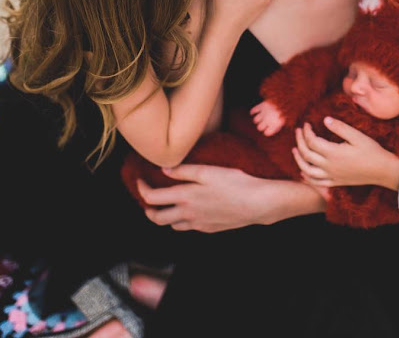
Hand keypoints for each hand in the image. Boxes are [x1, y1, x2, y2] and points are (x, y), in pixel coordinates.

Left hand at [138, 164, 275, 232]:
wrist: (257, 204)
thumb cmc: (235, 183)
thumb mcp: (208, 171)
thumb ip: (184, 170)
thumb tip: (164, 169)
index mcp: (184, 197)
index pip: (152, 198)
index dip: (142, 189)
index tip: (141, 180)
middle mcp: (187, 214)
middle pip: (156, 218)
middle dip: (147, 209)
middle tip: (148, 199)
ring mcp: (198, 224)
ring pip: (172, 225)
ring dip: (164, 216)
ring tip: (168, 204)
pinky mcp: (209, 229)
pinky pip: (188, 228)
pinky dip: (182, 220)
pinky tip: (190, 211)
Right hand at [250, 100, 284, 135]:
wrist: (285, 98)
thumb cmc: (285, 110)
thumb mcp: (284, 120)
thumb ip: (277, 126)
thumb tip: (271, 130)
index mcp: (274, 125)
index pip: (267, 133)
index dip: (267, 131)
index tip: (268, 129)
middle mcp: (268, 120)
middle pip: (259, 128)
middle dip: (261, 126)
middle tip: (264, 124)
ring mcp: (264, 113)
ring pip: (255, 120)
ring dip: (258, 119)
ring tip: (261, 118)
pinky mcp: (261, 106)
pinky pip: (253, 110)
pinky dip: (252, 112)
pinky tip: (253, 113)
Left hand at [292, 118, 398, 190]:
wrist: (383, 171)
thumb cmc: (372, 151)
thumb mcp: (357, 136)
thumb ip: (340, 128)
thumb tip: (325, 119)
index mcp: (334, 153)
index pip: (312, 141)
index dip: (306, 131)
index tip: (306, 123)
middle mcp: (329, 166)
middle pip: (306, 154)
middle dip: (299, 141)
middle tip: (298, 131)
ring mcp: (332, 176)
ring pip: (308, 170)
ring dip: (298, 160)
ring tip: (294, 150)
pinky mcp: (336, 182)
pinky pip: (317, 182)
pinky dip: (307, 177)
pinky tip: (303, 171)